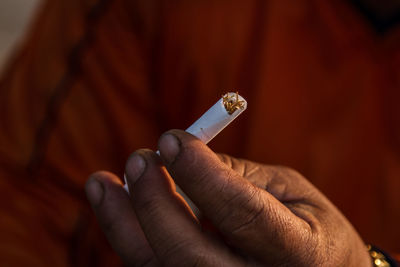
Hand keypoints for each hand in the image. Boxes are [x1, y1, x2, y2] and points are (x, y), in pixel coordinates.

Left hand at [85, 130, 370, 265]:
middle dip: (155, 203)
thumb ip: (238, 175)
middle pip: (189, 255)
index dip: (204, 176)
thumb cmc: (308, 227)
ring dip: (124, 224)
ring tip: (102, 183)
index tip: (171, 138)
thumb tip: (178, 157)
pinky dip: (130, 238)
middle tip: (138, 159)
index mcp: (299, 253)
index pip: (244, 215)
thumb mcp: (290, 190)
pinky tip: (118, 207)